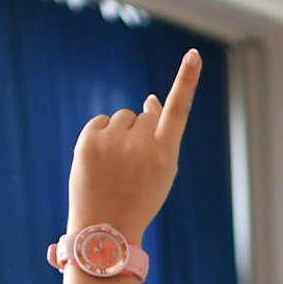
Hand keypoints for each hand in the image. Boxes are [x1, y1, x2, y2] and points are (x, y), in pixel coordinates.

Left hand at [66, 49, 202, 248]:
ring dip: (121, 134)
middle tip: (134, 165)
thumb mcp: (160, 171)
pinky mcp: (89, 141)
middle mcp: (141, 144)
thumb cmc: (139, 198)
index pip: (179, 110)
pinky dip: (101, 136)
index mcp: (166, 155)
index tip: (194, 54)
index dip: (187, 80)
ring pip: (123, 117)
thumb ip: (160, 134)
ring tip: (116, 166)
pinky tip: (100, 160)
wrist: (105, 228)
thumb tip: (150, 97)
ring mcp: (113, 141)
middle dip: (142, 131)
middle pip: (146, 115)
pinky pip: (100, 123)